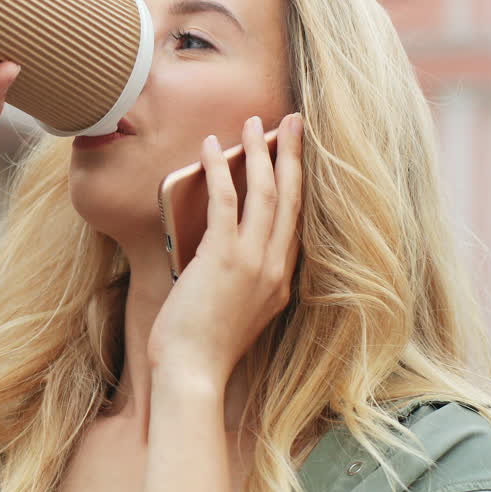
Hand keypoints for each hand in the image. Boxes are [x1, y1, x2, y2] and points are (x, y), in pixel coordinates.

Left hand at [146, 113, 304, 383]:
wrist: (193, 371)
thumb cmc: (205, 346)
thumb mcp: (240, 310)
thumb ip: (246, 280)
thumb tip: (229, 252)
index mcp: (283, 280)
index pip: (296, 220)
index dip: (297, 183)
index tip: (295, 155)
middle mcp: (276, 267)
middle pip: (290, 198)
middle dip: (291, 155)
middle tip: (291, 121)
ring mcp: (253, 260)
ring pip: (264, 193)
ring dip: (259, 152)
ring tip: (254, 123)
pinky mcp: (224, 256)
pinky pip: (225, 200)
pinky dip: (219, 168)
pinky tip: (212, 146)